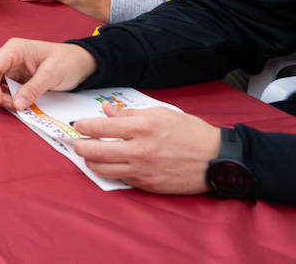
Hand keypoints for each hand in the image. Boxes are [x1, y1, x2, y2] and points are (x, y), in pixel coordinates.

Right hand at [0, 39, 96, 110]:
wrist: (81, 63)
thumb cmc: (68, 61)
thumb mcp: (52, 74)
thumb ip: (33, 89)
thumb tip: (16, 104)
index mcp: (14, 49)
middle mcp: (9, 57)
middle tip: (12, 106)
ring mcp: (12, 68)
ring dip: (0, 96)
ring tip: (16, 106)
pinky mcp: (16, 78)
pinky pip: (4, 89)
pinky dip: (7, 98)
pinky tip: (18, 104)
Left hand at [71, 106, 218, 194]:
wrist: (217, 160)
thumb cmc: (190, 132)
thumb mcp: (160, 114)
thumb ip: (130, 114)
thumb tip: (107, 110)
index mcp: (142, 128)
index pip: (99, 127)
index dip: (83, 126)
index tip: (79, 126)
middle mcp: (140, 151)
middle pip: (94, 152)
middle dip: (79, 146)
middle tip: (78, 142)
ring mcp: (143, 171)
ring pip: (103, 169)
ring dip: (91, 161)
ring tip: (91, 154)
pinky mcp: (148, 185)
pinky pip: (121, 179)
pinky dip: (111, 171)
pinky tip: (112, 164)